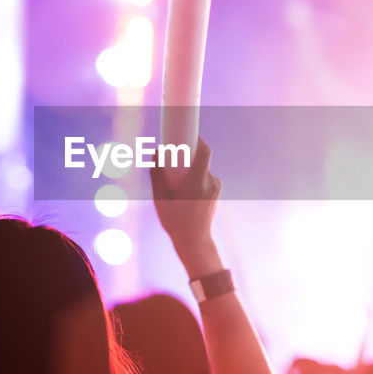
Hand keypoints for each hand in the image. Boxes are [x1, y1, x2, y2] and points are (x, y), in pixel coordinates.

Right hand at [151, 139, 223, 277]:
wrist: (194, 241)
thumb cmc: (175, 221)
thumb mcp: (160, 199)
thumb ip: (157, 175)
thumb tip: (156, 153)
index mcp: (197, 183)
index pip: (204, 153)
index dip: (198, 139)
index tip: (187, 132)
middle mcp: (210, 183)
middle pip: (202, 158)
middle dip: (188, 152)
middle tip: (174, 152)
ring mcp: (216, 187)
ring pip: (202, 167)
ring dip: (190, 166)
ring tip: (176, 177)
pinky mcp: (216, 191)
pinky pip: (204, 175)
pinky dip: (194, 175)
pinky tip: (183, 186)